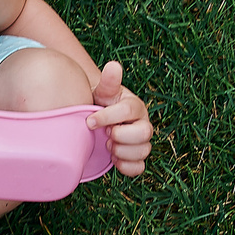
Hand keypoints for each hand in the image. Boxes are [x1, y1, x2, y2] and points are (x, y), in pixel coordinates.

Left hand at [85, 60, 154, 176]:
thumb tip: (113, 65)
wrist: (99, 119)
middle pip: (144, 133)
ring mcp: (142, 142)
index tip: (90, 121)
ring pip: (143, 151)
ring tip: (108, 145)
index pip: (129, 111)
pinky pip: (139, 168)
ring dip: (121, 151)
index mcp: (136, 106)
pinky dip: (126, 167)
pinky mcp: (137, 158)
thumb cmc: (102, 104)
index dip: (108, 117)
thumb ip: (109, 81)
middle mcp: (143, 124)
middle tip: (106, 134)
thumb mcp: (104, 91)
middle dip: (121, 135)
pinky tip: (113, 159)